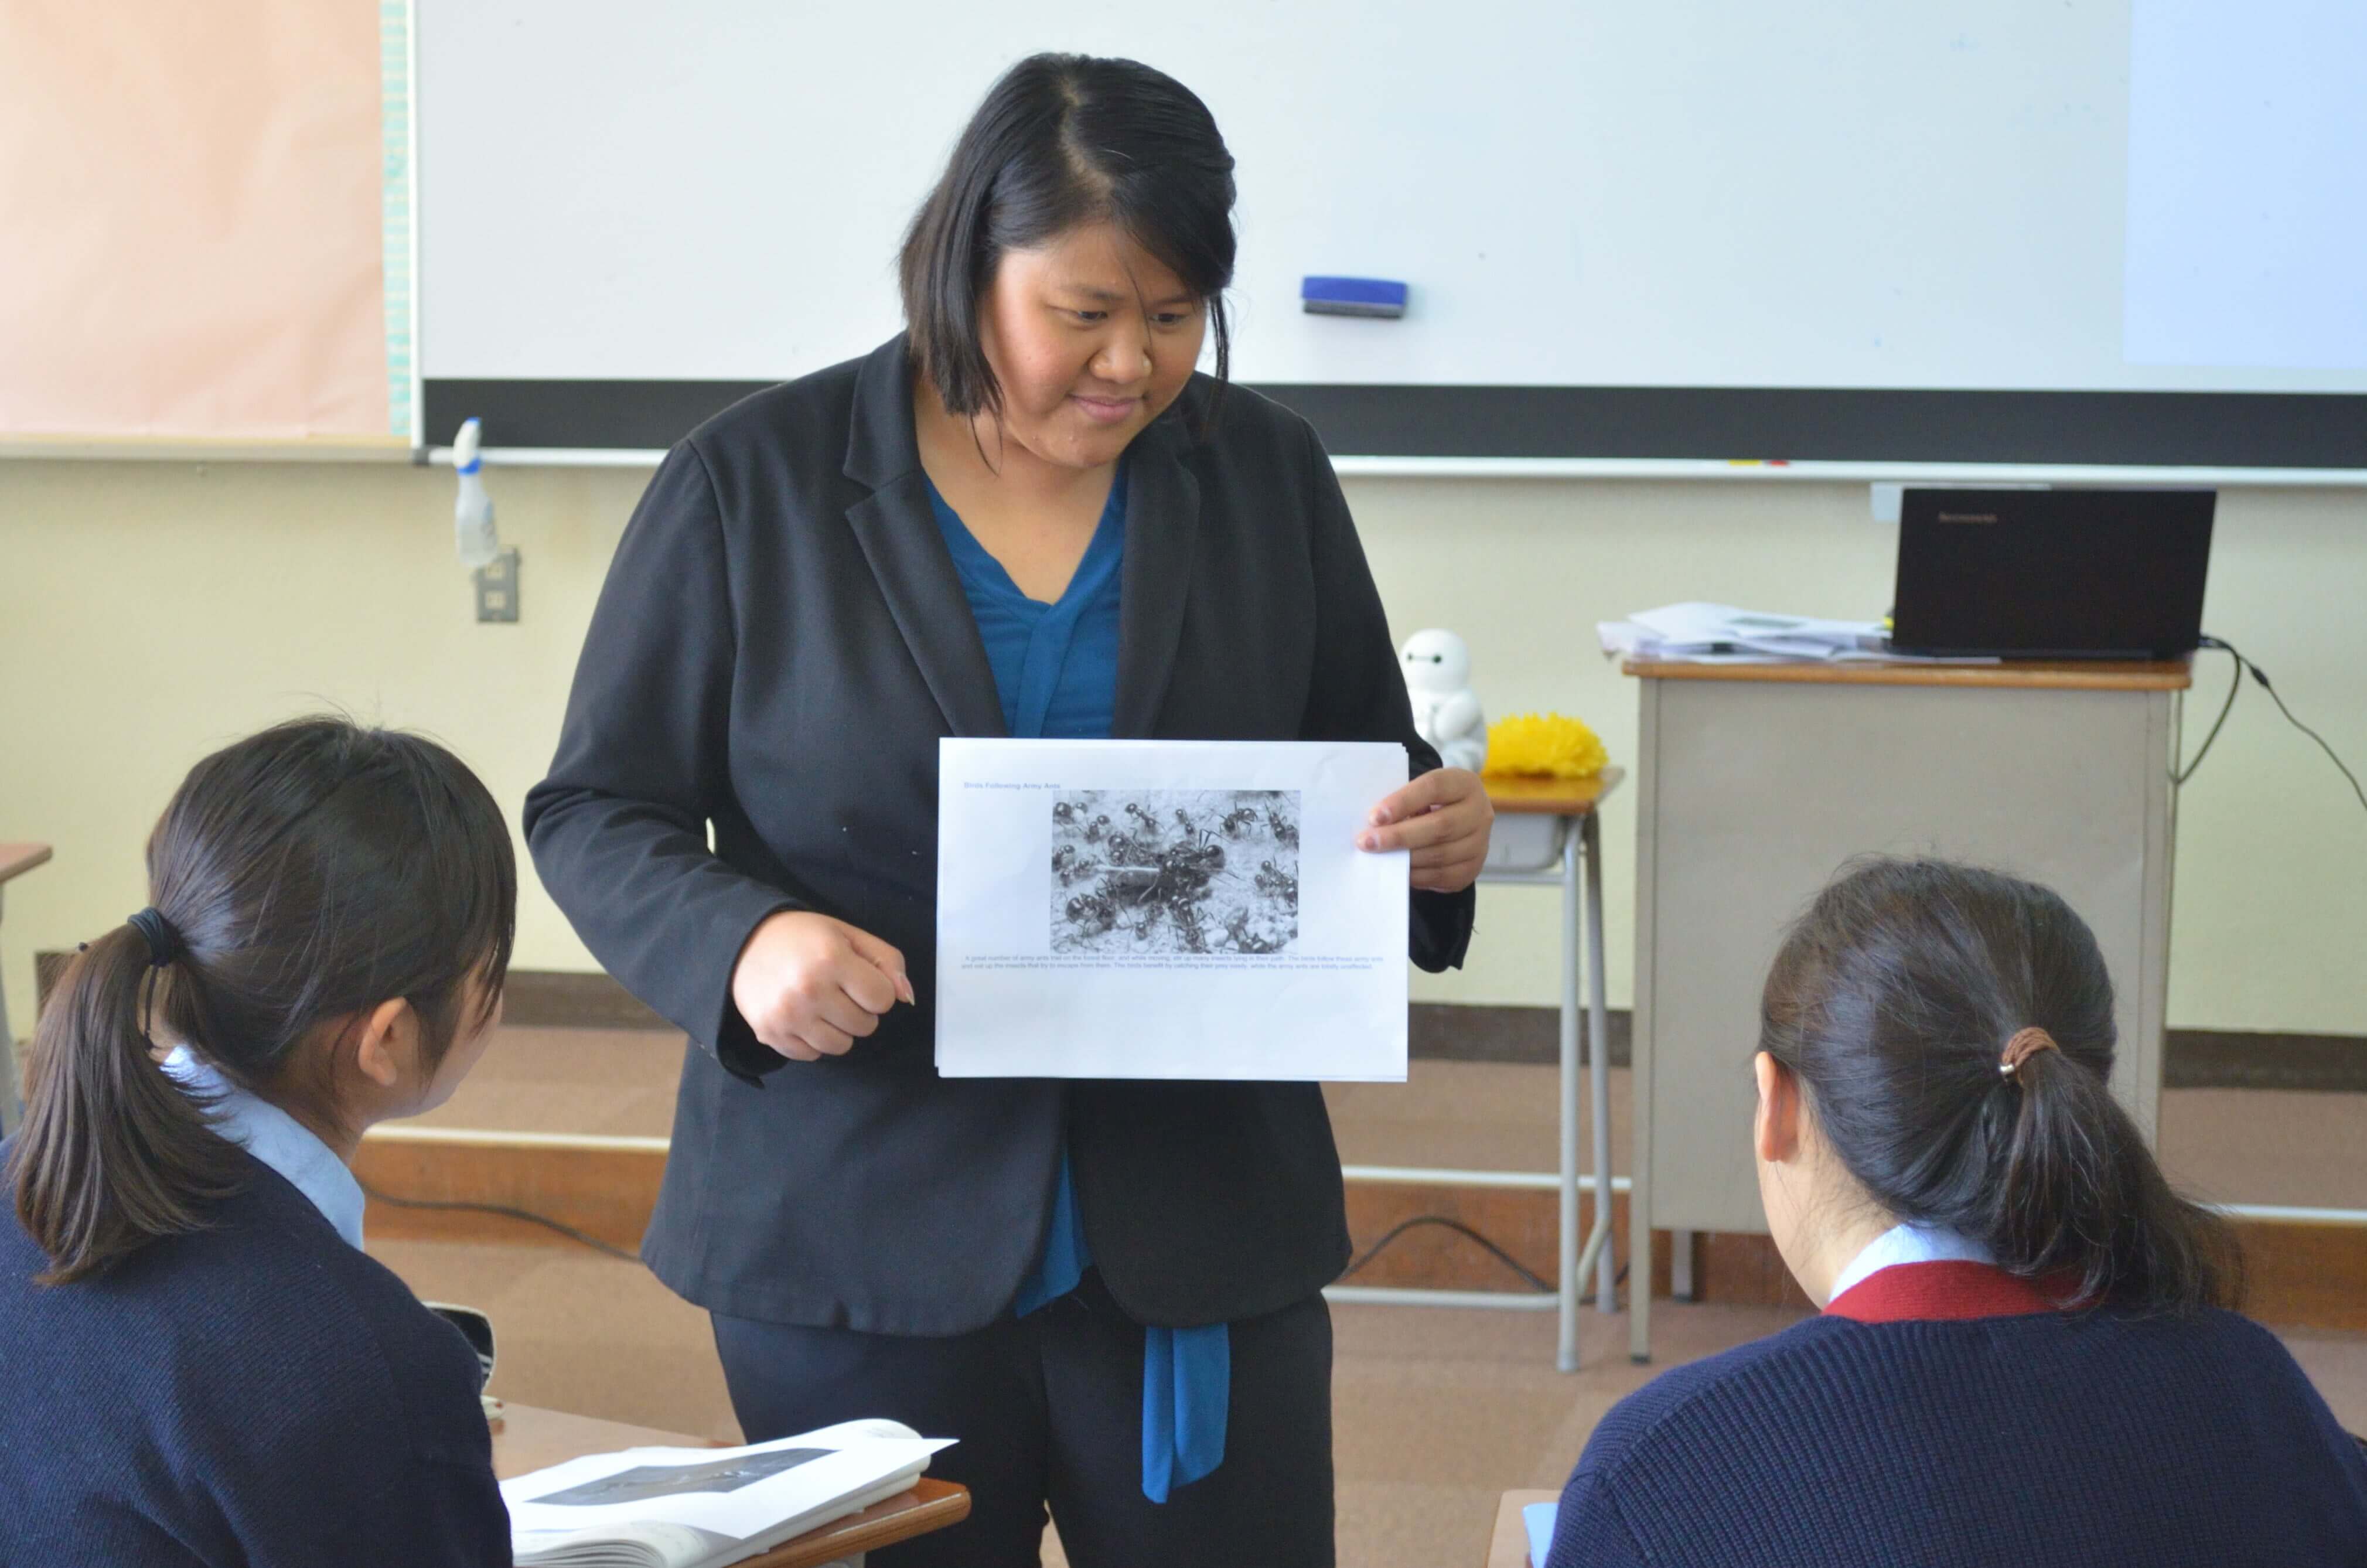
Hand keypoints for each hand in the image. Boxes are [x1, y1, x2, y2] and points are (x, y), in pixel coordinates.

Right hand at [729, 911, 913, 1062]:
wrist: (744, 943)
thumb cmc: (804, 938)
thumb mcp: (849, 935)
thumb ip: (886, 961)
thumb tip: (906, 996)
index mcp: (831, 960)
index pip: (883, 1000)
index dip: (876, 990)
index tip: (859, 979)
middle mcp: (809, 990)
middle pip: (865, 1026)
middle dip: (860, 1010)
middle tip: (839, 991)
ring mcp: (787, 1016)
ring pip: (841, 1047)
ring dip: (839, 1029)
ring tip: (822, 1005)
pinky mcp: (770, 1034)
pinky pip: (813, 1056)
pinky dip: (814, 1041)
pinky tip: (803, 1016)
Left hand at [1357, 767, 1492, 892]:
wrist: (1461, 821)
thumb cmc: (1431, 802)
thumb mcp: (1422, 791)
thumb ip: (1403, 802)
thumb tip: (1373, 825)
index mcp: (1465, 783)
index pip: (1434, 788)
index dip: (1403, 801)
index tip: (1374, 816)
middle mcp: (1479, 813)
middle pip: (1440, 826)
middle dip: (1399, 836)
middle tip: (1367, 842)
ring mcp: (1480, 843)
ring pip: (1440, 854)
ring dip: (1404, 858)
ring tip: (1377, 858)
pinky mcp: (1473, 869)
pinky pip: (1441, 876)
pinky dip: (1415, 875)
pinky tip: (1395, 871)